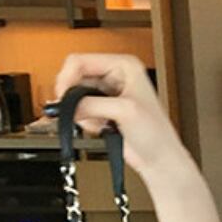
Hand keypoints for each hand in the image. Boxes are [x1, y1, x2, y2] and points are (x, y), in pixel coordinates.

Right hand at [51, 52, 191, 182]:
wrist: (160, 160)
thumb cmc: (156, 134)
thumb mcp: (124, 111)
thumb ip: (92, 104)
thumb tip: (68, 104)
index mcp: (124, 65)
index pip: (81, 61)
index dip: (67, 78)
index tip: (62, 97)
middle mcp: (115, 75)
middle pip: (75, 77)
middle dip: (74, 98)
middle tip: (78, 113)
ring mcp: (108, 93)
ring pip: (75, 95)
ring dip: (82, 112)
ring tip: (101, 123)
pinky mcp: (103, 109)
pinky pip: (80, 110)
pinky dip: (85, 121)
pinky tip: (103, 128)